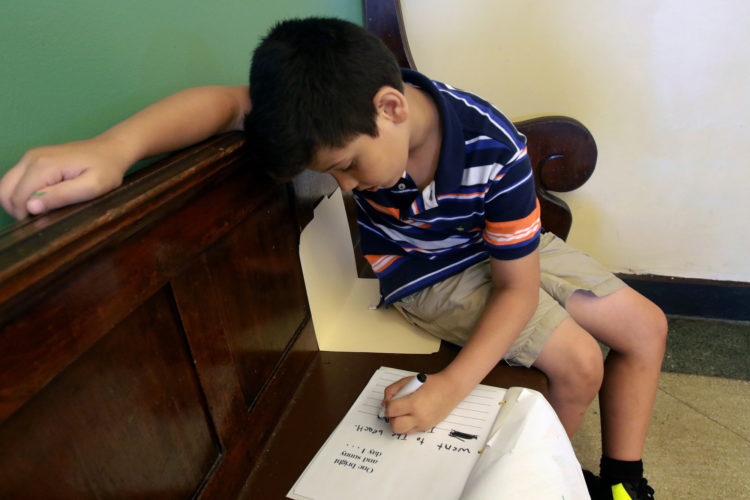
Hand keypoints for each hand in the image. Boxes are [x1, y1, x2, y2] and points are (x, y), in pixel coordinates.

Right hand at [0, 137, 129, 218]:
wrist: (111, 149)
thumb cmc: (106, 169)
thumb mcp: (92, 187)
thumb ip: (61, 196)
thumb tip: (31, 206)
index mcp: (43, 165)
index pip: (17, 197)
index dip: (26, 214)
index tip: (46, 220)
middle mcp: (31, 158)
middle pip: (4, 191)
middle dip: (17, 209)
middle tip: (43, 217)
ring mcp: (31, 157)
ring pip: (6, 185)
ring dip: (17, 201)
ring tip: (44, 208)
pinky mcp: (34, 159)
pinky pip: (16, 180)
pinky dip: (21, 193)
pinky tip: (43, 199)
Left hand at [382, 371, 466, 433]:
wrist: (450, 389)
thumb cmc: (430, 383)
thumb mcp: (408, 381)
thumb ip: (392, 390)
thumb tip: (384, 404)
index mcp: (414, 403)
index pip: (391, 410)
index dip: (387, 406)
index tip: (390, 401)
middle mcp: (419, 417)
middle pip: (395, 425)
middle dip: (391, 418)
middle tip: (395, 409)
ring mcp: (423, 424)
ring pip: (402, 430)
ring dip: (398, 422)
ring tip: (403, 411)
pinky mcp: (427, 427)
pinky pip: (411, 430)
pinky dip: (407, 423)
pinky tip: (412, 413)